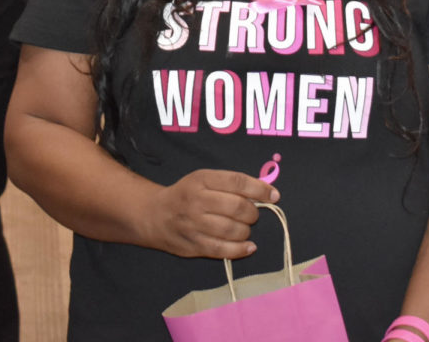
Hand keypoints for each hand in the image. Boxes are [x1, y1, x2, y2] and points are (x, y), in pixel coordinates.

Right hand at [143, 169, 278, 259]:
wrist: (154, 215)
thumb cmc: (187, 194)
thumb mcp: (203, 179)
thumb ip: (230, 183)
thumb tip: (265, 192)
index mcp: (201, 179)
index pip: (237, 182)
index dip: (260, 189)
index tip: (274, 195)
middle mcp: (196, 201)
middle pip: (237, 207)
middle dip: (253, 212)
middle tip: (252, 214)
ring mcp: (194, 225)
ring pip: (232, 230)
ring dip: (247, 230)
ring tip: (245, 228)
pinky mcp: (193, 246)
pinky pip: (222, 250)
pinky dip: (241, 250)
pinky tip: (249, 246)